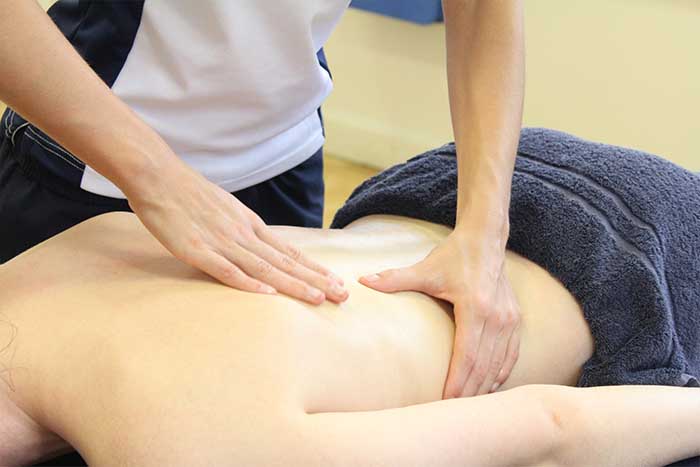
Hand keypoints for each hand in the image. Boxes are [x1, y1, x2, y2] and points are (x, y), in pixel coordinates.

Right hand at [126, 161, 347, 304]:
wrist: (158, 175)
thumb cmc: (189, 193)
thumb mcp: (226, 208)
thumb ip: (242, 228)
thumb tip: (260, 244)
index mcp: (249, 225)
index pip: (288, 251)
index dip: (313, 268)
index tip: (335, 281)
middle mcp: (242, 234)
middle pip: (285, 262)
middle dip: (315, 280)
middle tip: (342, 296)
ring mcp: (221, 242)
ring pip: (264, 268)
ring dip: (293, 284)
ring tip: (318, 298)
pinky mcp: (196, 250)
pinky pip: (226, 270)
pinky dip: (248, 282)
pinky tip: (268, 294)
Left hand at [359, 228, 519, 396]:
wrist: (486, 239)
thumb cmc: (454, 255)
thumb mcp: (424, 269)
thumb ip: (394, 278)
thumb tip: (362, 281)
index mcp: (476, 308)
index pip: (467, 356)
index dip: (457, 383)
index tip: (445, 403)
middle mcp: (497, 318)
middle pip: (484, 367)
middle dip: (469, 393)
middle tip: (451, 414)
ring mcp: (509, 320)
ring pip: (499, 365)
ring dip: (485, 388)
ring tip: (468, 408)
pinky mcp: (515, 320)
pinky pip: (510, 356)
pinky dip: (500, 374)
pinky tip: (488, 387)